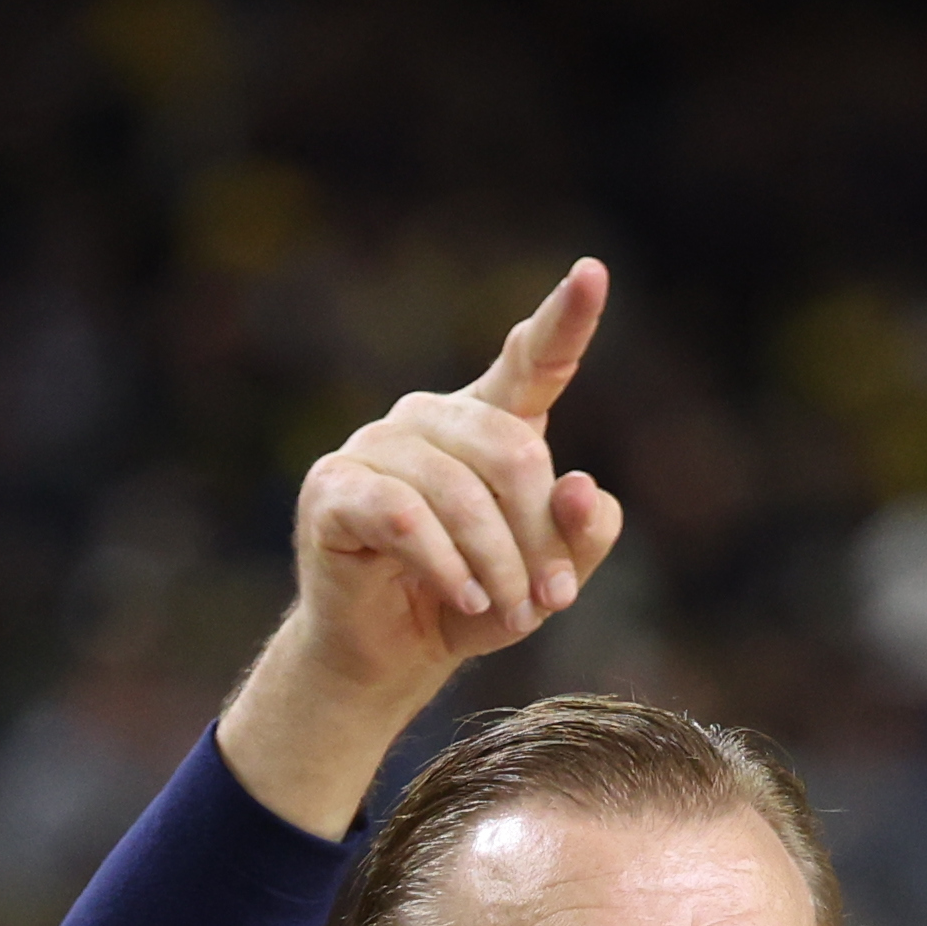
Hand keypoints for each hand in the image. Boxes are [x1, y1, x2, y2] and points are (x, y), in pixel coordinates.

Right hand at [281, 260, 625, 717]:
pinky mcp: (334, 488)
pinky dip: (447, 566)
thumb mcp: (549, 577)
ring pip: (461, 493)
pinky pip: (406, 518)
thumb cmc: (475, 602)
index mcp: (489, 421)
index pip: (532, 360)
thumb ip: (583, 533)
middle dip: (540, 536)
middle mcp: (430, 417)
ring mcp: (376, 445)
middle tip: (552, 601)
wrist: (389, 654)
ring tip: (511, 614)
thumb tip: (579, 486)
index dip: (565, 318)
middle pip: (513, 453)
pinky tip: (466, 599)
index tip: (592, 272)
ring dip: (498, 566)